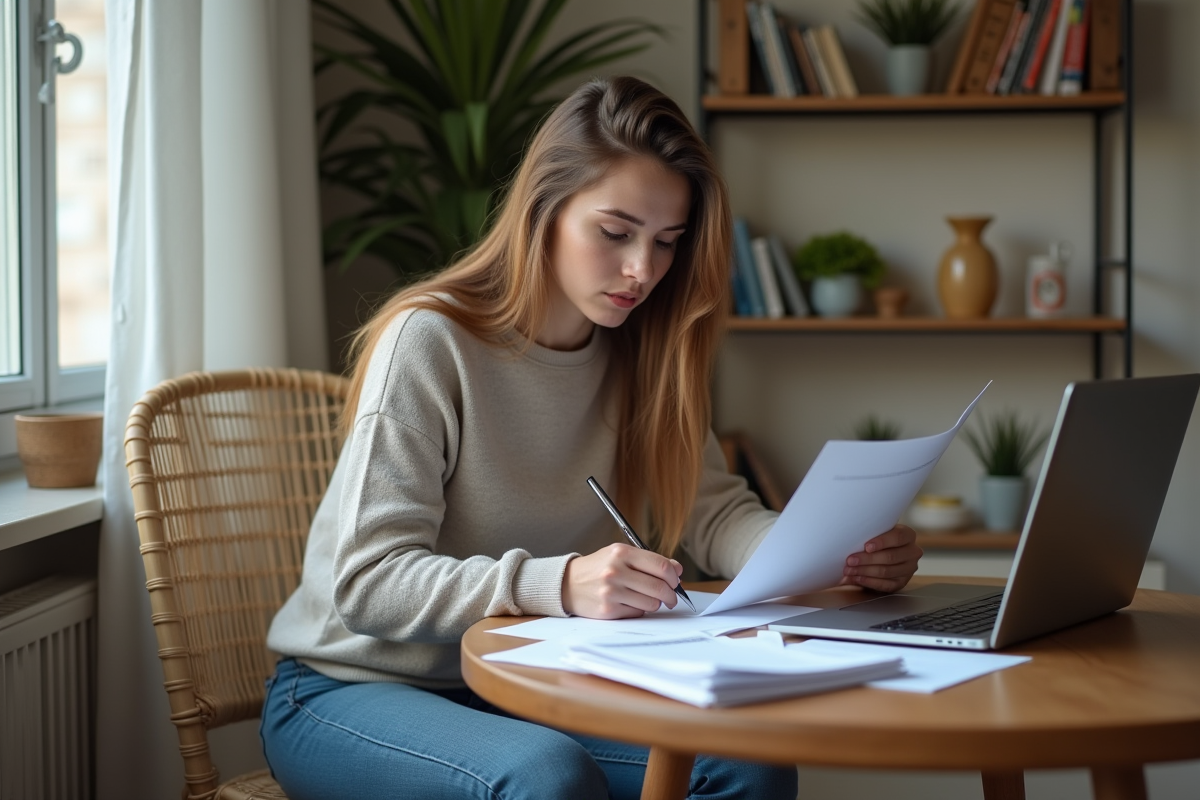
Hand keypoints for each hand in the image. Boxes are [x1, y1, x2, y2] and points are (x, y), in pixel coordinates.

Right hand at [562, 543, 683, 618]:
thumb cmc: (598, 568)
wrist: (568, 584)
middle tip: (671, 597)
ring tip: (646, 598)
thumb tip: (677, 570)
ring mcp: (611, 591)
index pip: (661, 566)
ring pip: (651, 603)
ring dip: (655, 603)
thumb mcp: (620, 555)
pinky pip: (638, 612)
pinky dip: (639, 609)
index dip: (674, 576)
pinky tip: (630, 602)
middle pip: (659, 587)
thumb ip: (648, 560)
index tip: (676, 581)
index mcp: (621, 552)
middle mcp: (615, 571)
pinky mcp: (608, 610)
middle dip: (671, 595)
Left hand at [839, 524, 921, 593]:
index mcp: (908, 535)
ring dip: (865, 571)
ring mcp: (909, 569)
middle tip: (850, 560)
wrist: (884, 555)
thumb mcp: (877, 534)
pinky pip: (885, 584)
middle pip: (890, 557)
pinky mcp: (902, 582)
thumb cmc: (878, 541)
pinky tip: (857, 578)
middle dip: (867, 559)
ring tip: (849, 570)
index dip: (882, 542)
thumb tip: (848, 537)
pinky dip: (868, 581)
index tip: (866, 546)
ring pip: (886, 571)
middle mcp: (912, 552)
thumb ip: (868, 534)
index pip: (898, 537)